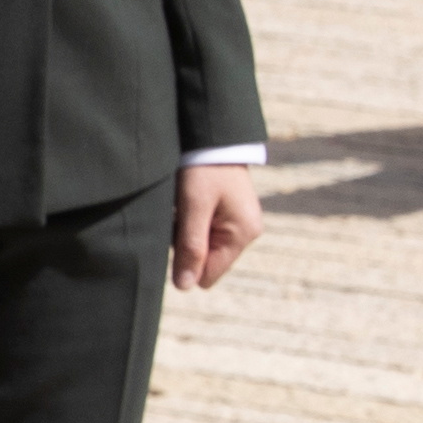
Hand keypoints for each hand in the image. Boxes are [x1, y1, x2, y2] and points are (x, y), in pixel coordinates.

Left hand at [172, 160, 263, 290]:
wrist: (213, 136)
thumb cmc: (204, 169)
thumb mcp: (193, 207)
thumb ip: (191, 247)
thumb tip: (185, 286)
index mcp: (243, 234)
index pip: (208, 276)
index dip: (186, 263)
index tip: (176, 235)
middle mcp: (247, 232)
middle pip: (206, 261)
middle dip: (186, 245)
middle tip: (180, 215)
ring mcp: (240, 222)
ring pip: (203, 246)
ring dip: (187, 232)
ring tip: (184, 204)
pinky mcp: (231, 213)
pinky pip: (206, 231)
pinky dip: (192, 221)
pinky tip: (190, 201)